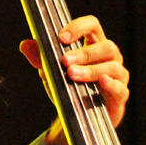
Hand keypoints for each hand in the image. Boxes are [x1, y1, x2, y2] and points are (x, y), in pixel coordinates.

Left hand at [20, 16, 128, 144]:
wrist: (81, 118)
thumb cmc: (71, 88)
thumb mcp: (52, 73)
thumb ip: (40, 59)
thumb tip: (24, 44)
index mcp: (95, 44)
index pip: (92, 26)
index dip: (79, 27)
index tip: (61, 38)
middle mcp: (110, 57)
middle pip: (106, 46)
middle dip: (84, 53)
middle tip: (65, 61)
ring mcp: (118, 75)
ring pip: (112, 66)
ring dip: (91, 70)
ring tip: (72, 75)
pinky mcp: (121, 95)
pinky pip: (120, 88)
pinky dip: (111, 84)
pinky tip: (101, 82)